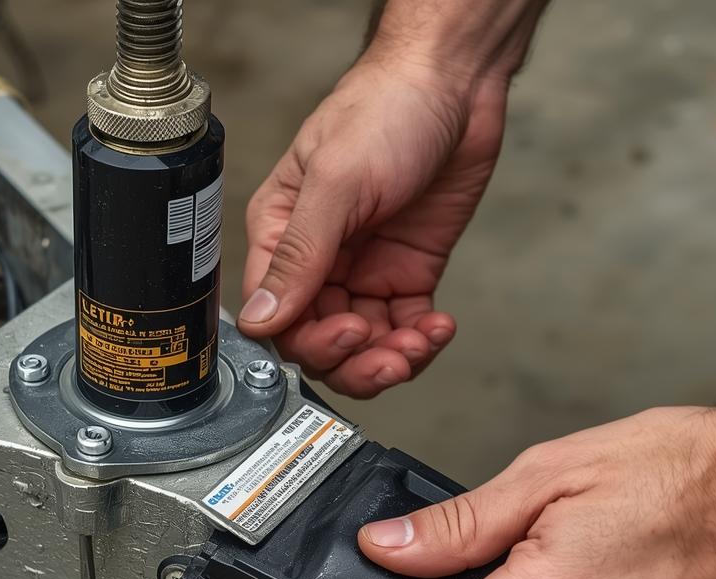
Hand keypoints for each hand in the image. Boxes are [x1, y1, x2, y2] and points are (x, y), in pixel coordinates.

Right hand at [239, 60, 506, 396]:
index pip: (276, 314)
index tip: (346, 334)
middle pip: (317, 339)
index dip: (308, 339)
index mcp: (280, 232)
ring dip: (391, 358)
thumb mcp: (337, 182)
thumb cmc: (385, 108)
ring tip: (418, 345)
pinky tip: (438, 328)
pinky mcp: (408, 270)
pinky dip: (421, 340)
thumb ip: (299, 255)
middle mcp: (318, 257)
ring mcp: (364, 267)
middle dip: (353, 359)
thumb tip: (262, 317)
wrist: (454, 81)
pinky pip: (404, 327)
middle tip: (386, 354)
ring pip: (363, 345)